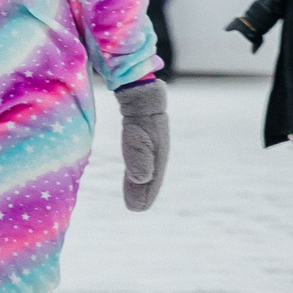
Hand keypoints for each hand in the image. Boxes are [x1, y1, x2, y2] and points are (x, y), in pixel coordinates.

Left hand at [114, 80, 168, 210]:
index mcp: (159, 148)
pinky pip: (140, 156)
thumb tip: (142, 179)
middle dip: (145, 191)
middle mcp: (157, 145)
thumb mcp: (137, 130)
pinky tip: (133, 176)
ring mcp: (151, 138)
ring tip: (134, 200)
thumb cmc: (136, 107)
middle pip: (151, 172)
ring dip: (141, 183)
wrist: (138, 83)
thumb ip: (139, 153)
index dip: (146, 192)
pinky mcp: (141, 132)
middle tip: (136, 208)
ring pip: (146, 165)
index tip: (137, 209)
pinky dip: (137, 169)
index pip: (151, 175)